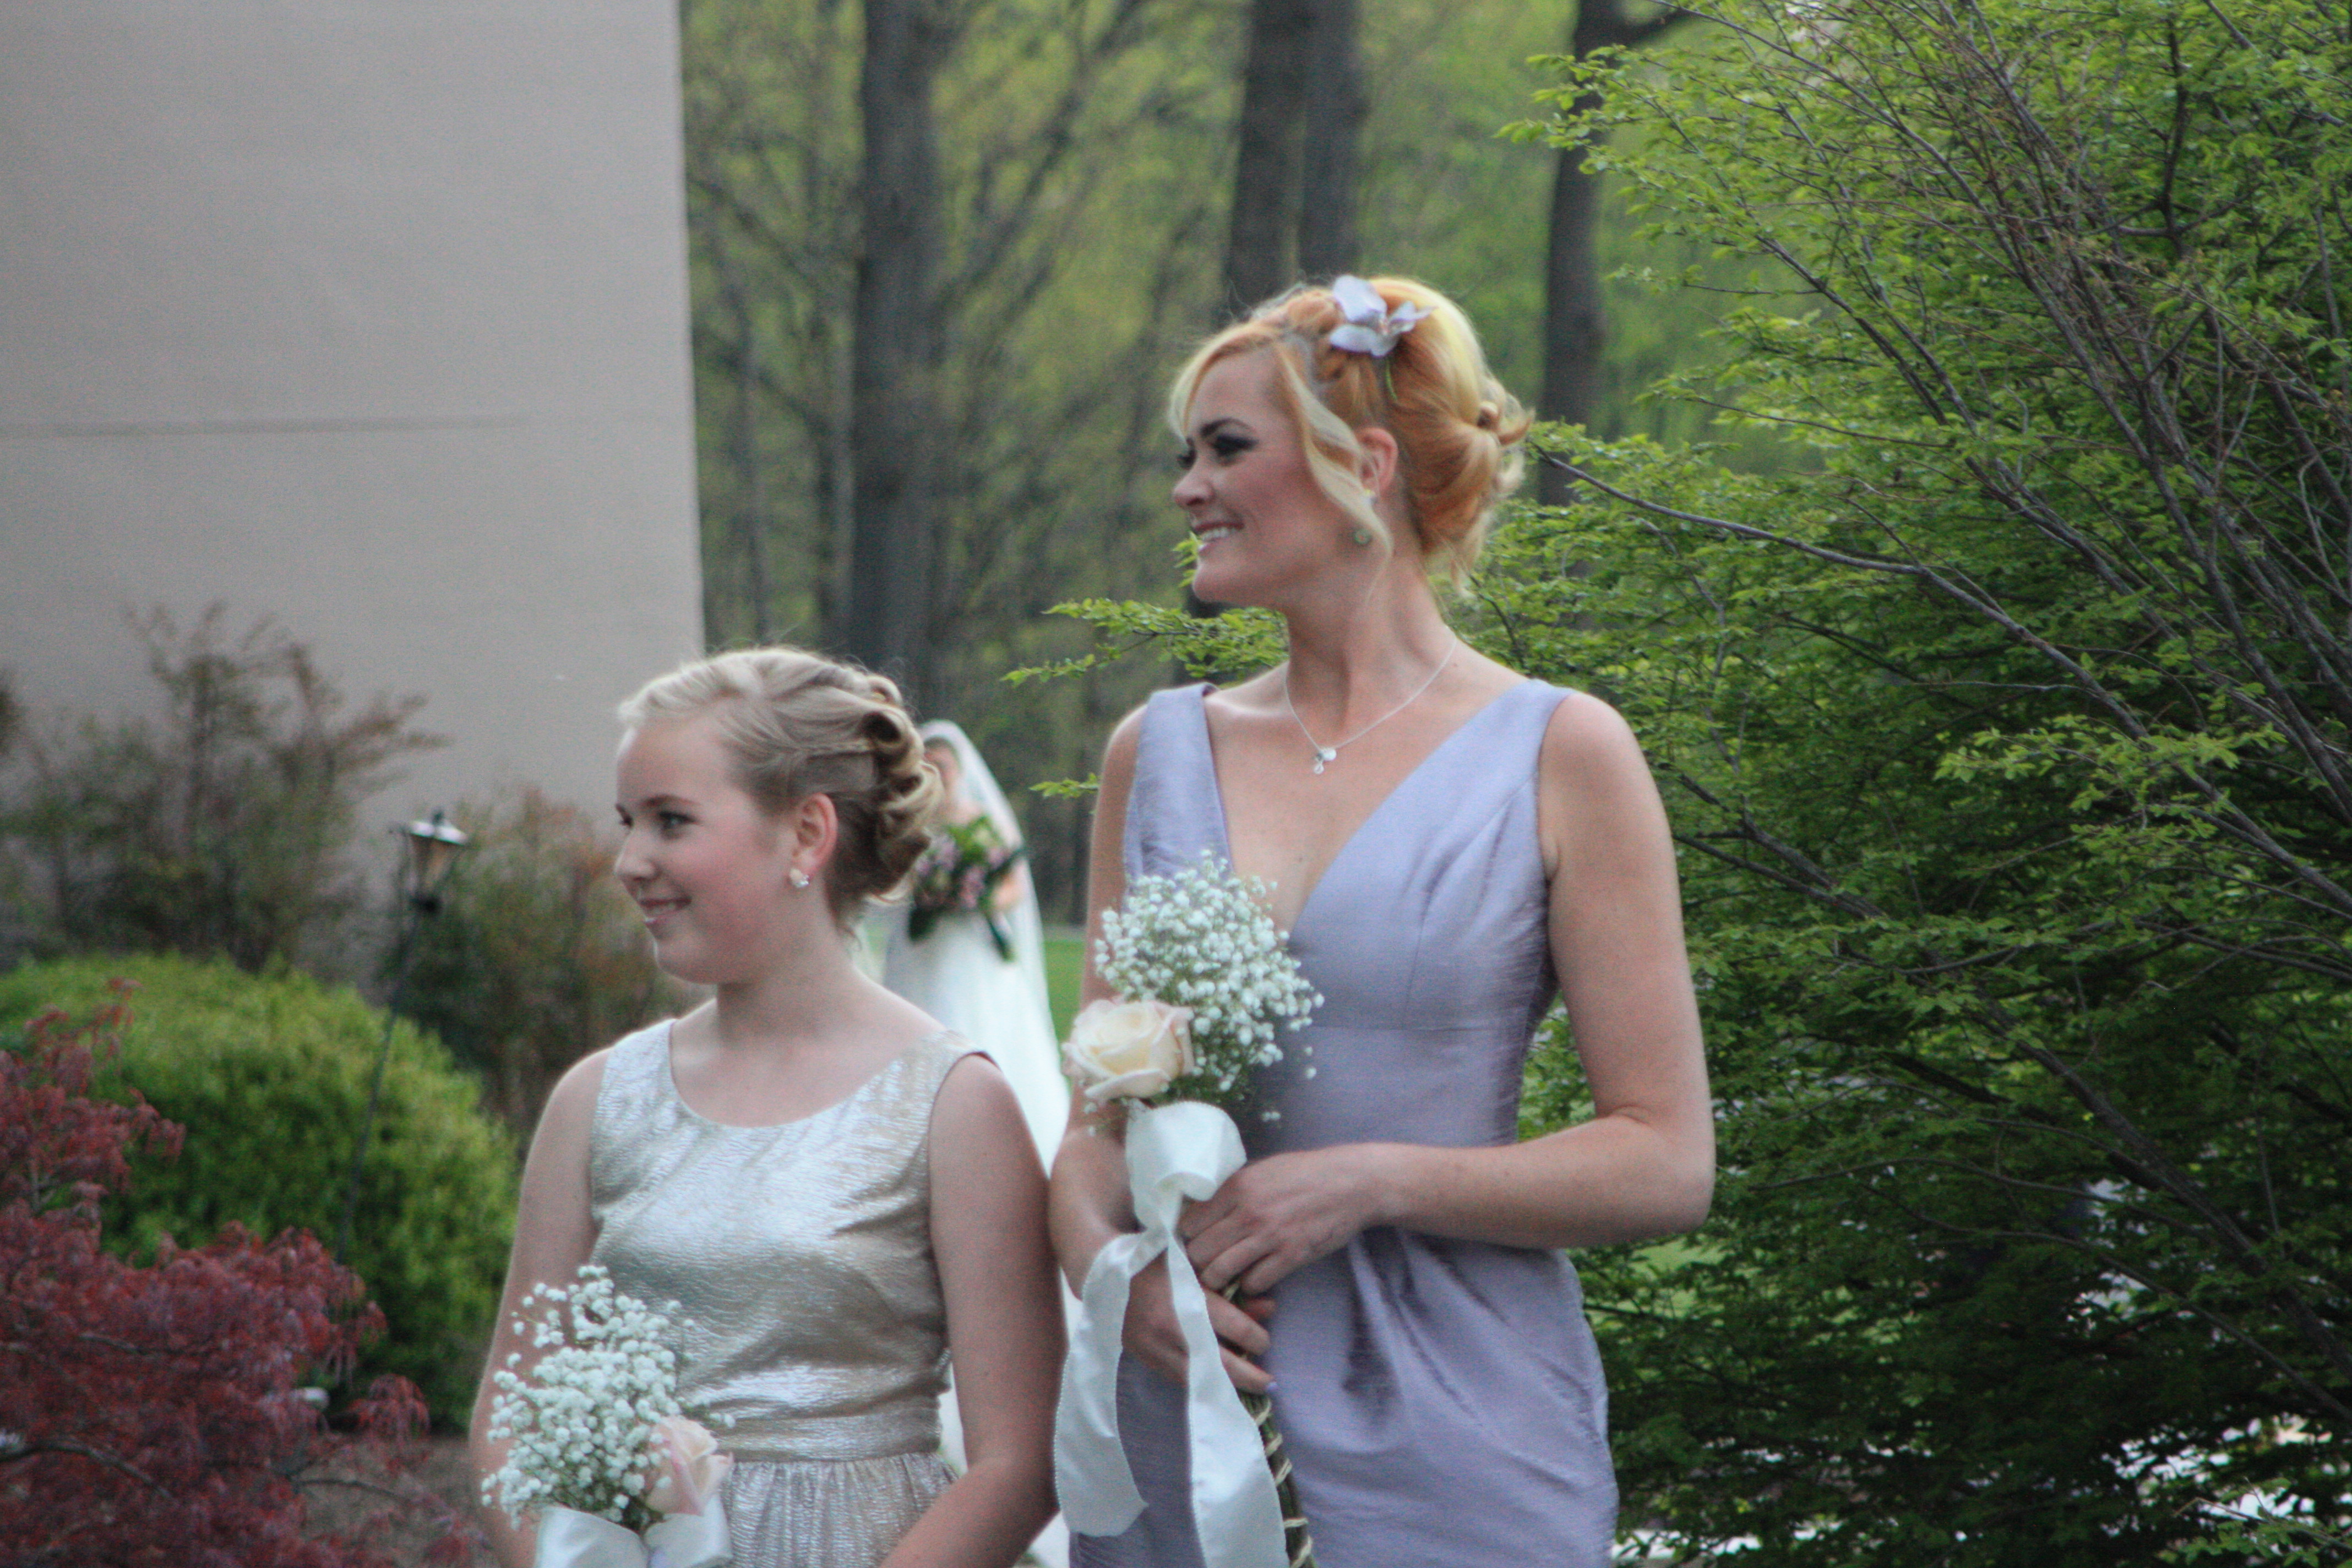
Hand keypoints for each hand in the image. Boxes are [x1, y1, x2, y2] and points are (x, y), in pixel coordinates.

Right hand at [1121, 1252, 1275, 1394]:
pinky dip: (1200, 1383)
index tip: (1264, 1342)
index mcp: (1190, 1299)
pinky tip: (1216, 1384)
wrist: (1110, 1272)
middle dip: (1250, 1377)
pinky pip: (1180, 1379)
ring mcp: (1157, 1350)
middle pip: (1223, 1364)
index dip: (1258, 1339)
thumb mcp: (1199, 1265)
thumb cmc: (1160, 1261)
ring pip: (1200, 1379)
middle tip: (1270, 1384)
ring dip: (1226, 1386)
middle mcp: (1175, 1330)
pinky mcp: (1146, 1359)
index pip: (1237, 1330)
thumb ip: (1234, 1288)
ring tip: (1249, 1388)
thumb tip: (1270, 1309)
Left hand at [1180, 1146, 1389, 1296]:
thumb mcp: (1262, 1170)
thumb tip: (1201, 1210)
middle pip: (1199, 1252)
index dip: (1187, 1238)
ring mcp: (1269, 1236)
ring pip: (1220, 1272)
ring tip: (1225, 1278)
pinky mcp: (1290, 1256)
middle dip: (1197, 1264)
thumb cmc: (1305, 1173)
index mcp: (1236, 1187)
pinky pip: (1254, 1283)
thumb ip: (1232, 1190)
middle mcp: (1247, 1212)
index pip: (1189, 1223)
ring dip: (1219, 1279)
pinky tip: (1256, 1276)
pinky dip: (1250, 1285)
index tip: (1192, 1245)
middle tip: (1204, 1267)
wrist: (1351, 1183)